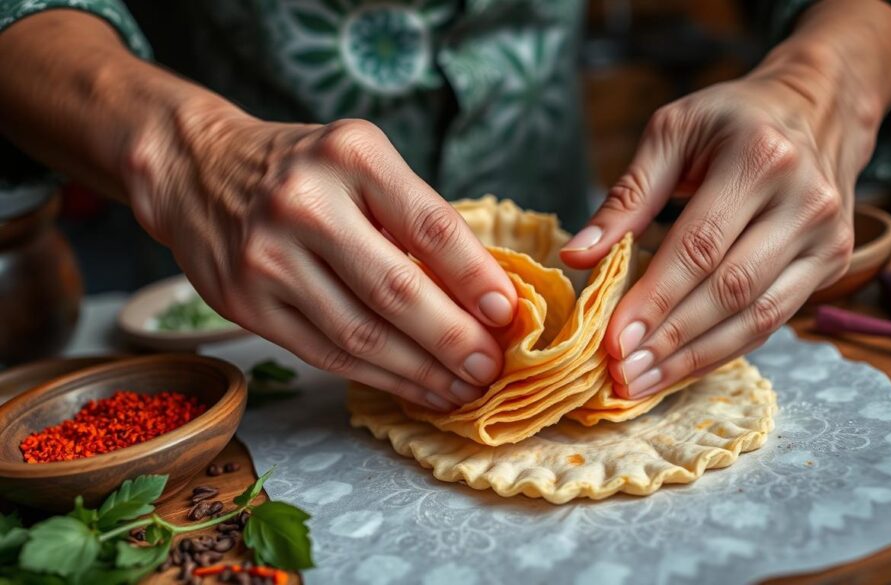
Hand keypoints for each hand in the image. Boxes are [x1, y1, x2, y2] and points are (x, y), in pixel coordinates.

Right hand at [126, 107, 516, 410]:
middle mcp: (305, 204)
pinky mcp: (246, 303)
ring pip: (361, 335)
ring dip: (421, 372)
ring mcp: (268, 258)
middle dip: (454, 340)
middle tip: (491, 367)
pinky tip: (415, 388)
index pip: (430, 226)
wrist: (196, 170)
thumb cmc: (302, 169)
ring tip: (462, 388)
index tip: (507, 313)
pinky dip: (379, 378)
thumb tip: (484, 294)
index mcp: (351, 156)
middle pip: (396, 290)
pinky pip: (326, 354)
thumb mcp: (362, 162)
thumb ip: (415, 217)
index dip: (475, 278)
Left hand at [561, 67, 870, 398]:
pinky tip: (682, 368)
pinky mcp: (834, 262)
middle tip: (621, 373)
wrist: (818, 108)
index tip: (612, 340)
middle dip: (670, 339)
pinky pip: (773, 320)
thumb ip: (626, 196)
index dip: (655, 298)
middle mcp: (806, 200)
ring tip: (643, 382)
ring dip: (695, 358)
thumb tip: (577, 257)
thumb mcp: (672, 132)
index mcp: (760, 158)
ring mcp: (829, 236)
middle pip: (730, 289)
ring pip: (757, 317)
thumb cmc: (732, 118)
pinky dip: (724, 350)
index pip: (700, 245)